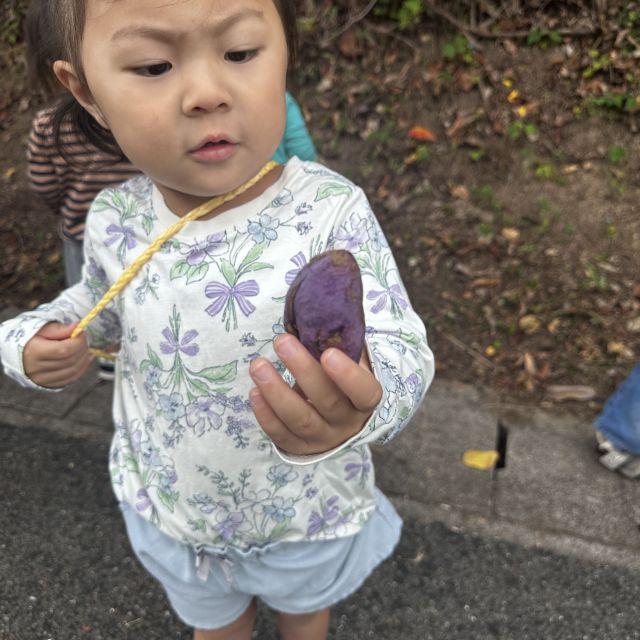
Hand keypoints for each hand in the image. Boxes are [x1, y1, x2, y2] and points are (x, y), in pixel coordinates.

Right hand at [23, 322, 93, 387]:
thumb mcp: (42, 328)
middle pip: (70, 361)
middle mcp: (37, 369)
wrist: (17, 353)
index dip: (78, 341)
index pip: (64, 350)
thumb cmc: (30, 338)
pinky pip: (71, 379)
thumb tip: (78, 327)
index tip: (82, 332)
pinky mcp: (49, 384)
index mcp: (33, 352)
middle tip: (84, 339)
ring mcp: (43, 379)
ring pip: (73, 371)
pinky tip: (85, 358)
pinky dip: (82, 368)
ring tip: (86, 348)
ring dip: (84, 359)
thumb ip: (60, 329)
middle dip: (82, 348)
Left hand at [249, 334, 381, 455]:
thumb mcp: (349, 362)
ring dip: (276, 392)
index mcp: (365, 400)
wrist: (339, 418)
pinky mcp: (300, 447)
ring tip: (258, 365)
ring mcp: (323, 438)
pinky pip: (281, 435)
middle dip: (302, 370)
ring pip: (300, 420)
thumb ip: (340, 343)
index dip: (348, 376)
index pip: (364, 392)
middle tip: (281, 341)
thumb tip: (324, 311)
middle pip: (327, 401)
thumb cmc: (340, 379)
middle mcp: (347, 423)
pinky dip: (265, 415)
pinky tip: (255, 392)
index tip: (328, 353)